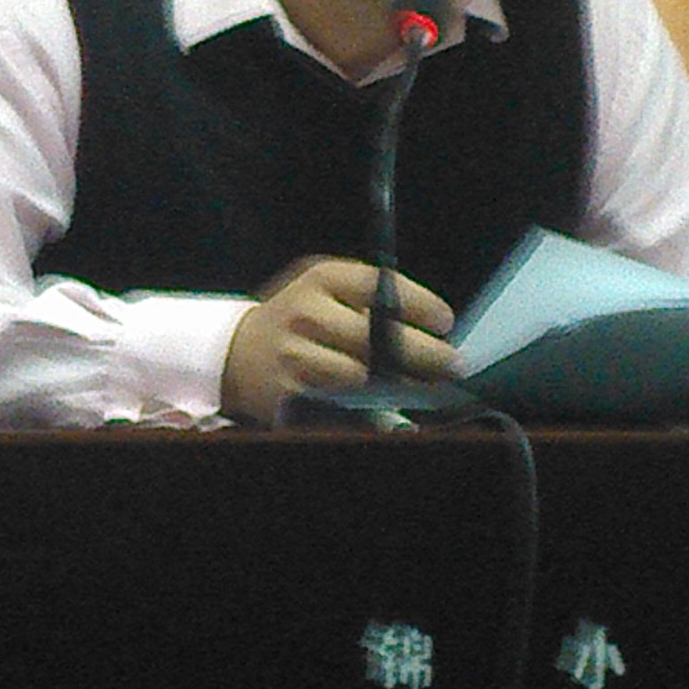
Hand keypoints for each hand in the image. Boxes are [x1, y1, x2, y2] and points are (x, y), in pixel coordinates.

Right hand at [220, 256, 461, 425]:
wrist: (236, 352)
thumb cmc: (298, 318)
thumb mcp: (324, 289)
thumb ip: (369, 297)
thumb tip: (430, 328)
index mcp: (320, 278)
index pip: (379, 286)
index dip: (419, 305)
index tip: (445, 323)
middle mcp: (305, 312)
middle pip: (376, 336)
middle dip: (423, 354)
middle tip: (451, 364)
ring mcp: (294, 354)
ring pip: (361, 375)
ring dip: (399, 385)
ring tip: (424, 388)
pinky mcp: (289, 392)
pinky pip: (341, 405)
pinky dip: (370, 410)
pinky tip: (389, 409)